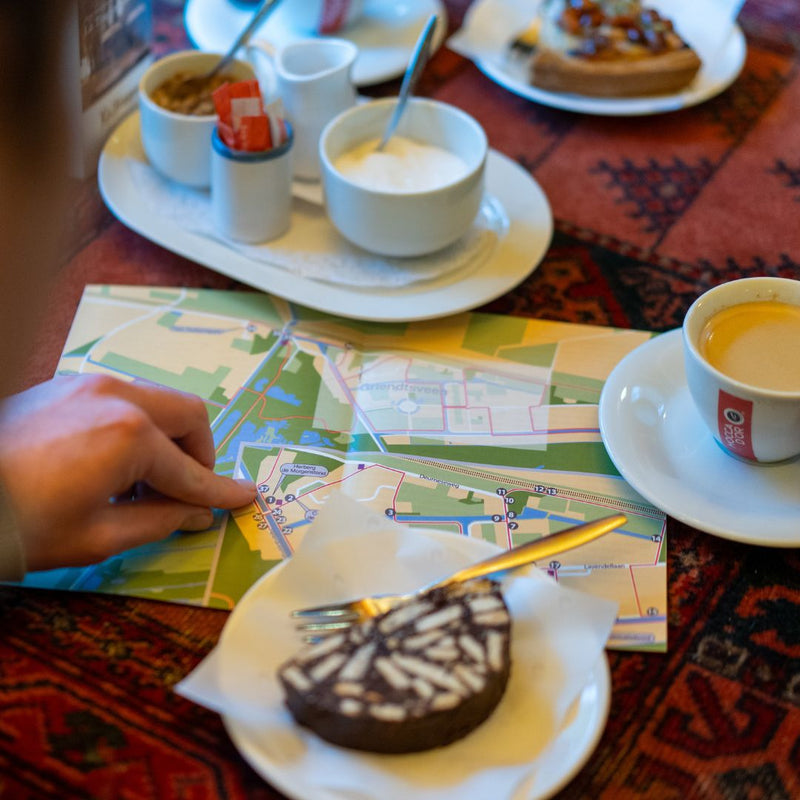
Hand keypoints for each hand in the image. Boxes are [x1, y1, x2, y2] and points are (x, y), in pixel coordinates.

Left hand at [0, 374, 256, 571]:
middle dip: (198, 453)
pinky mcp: (66, 384)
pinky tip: (109, 463)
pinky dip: (134, 426)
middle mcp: (117, 395)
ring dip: (165, 438)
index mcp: (130, 435)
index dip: (220, 490)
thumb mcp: (96, 537)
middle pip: (188, 414)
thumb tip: (196, 513)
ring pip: (157, 401)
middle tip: (185, 490)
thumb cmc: (19, 525)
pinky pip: (122, 397)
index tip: (246, 496)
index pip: (192, 470)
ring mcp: (89, 383)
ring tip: (138, 483)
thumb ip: (159, 521)